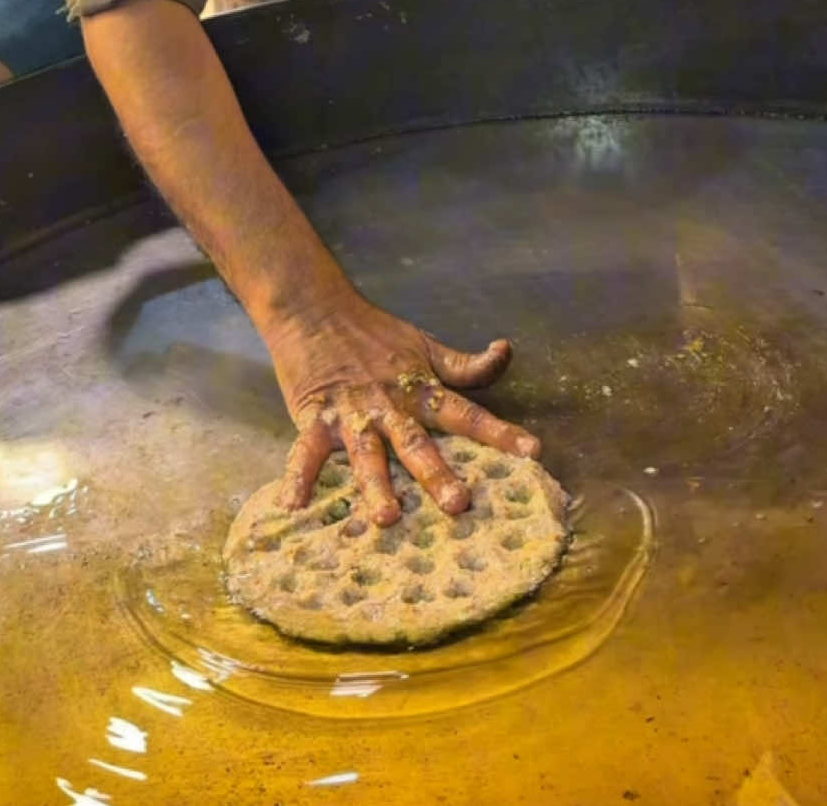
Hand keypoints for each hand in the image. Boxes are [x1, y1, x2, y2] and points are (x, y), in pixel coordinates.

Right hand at [267, 289, 539, 525]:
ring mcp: (351, 414)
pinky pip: (305, 451)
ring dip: (376, 485)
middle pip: (417, 443)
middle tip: (459, 503)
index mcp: (420, 389)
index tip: (532, 452)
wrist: (316, 309)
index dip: (500, 431)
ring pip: (367, 455)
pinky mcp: (314, 417)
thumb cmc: (374, 334)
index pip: (467, 412)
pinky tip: (294, 505)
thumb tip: (505, 350)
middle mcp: (390, 405)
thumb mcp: (425, 345)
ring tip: (386, 517)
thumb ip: (466, 365)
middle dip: (437, 474)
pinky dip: (297, 476)